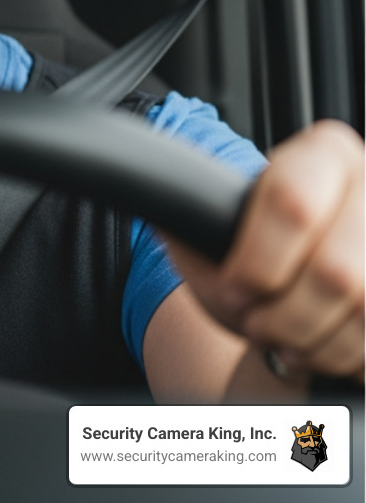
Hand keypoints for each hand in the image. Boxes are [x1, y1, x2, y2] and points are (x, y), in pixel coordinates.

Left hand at [165, 120, 363, 379]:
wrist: (301, 287)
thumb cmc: (253, 256)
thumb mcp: (211, 229)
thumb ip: (188, 216)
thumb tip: (166, 213)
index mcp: (325, 154)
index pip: (292, 203)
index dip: (256, 263)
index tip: (235, 291)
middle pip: (337, 271)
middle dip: (286, 317)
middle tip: (257, 324)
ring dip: (316, 343)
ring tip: (285, 339)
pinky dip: (347, 358)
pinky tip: (321, 348)